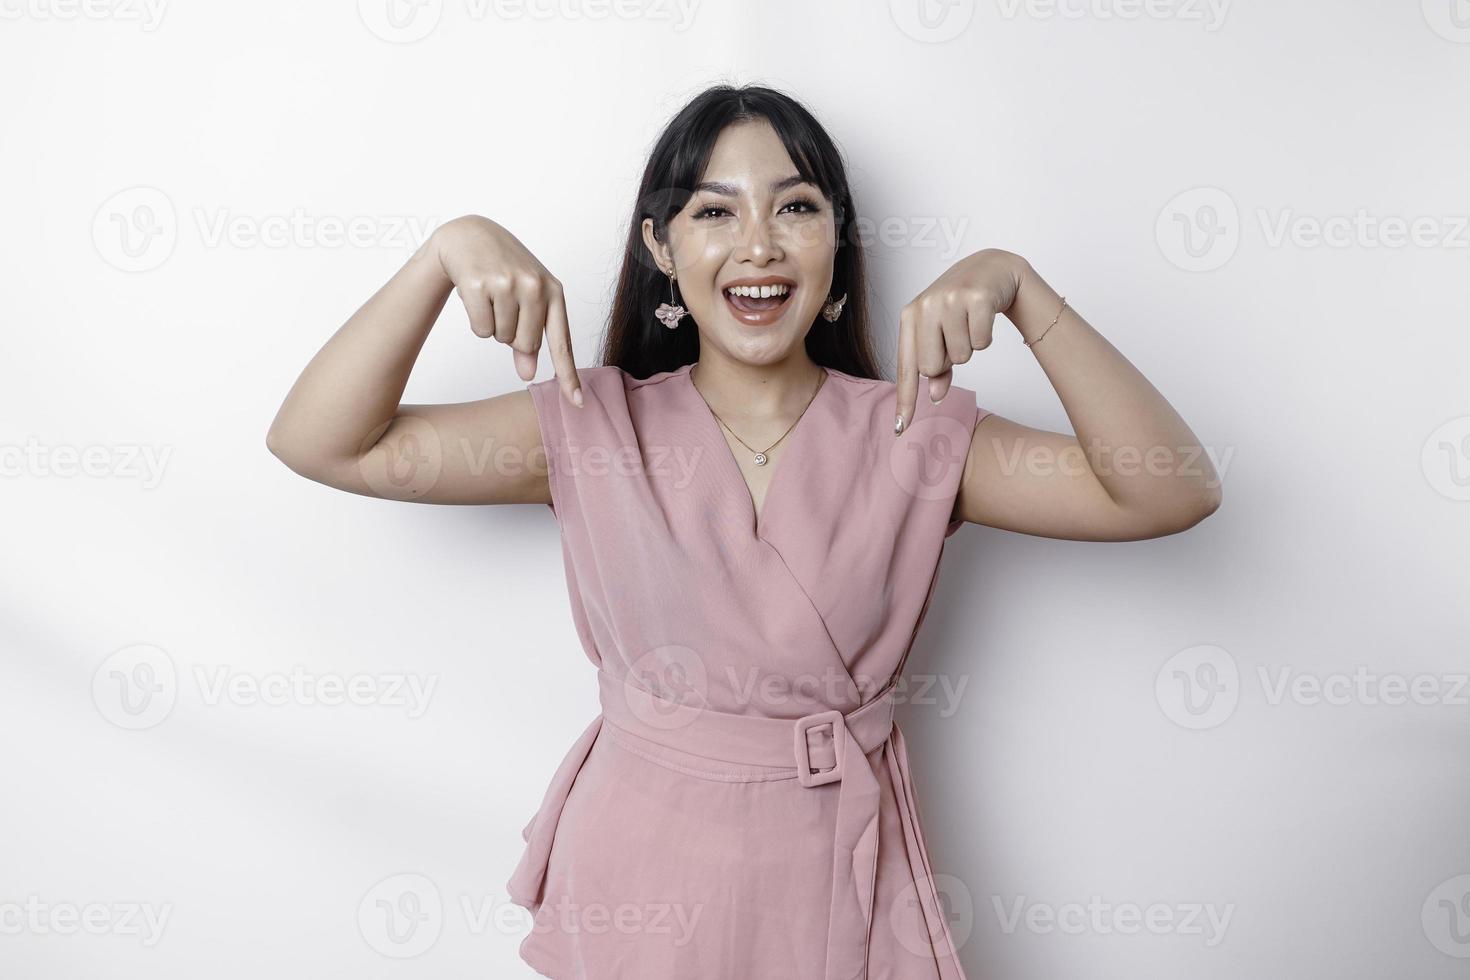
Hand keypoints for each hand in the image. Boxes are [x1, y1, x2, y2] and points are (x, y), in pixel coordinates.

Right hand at [430, 214, 581, 405]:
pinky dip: (476, 320)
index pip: (562, 342)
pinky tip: (475, 294)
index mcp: (553, 290)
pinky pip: (481, 329)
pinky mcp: (479, 285)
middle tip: (504, 306)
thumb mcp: (525, 298)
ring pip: (501, 339)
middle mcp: (534, 286)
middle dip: (511, 335)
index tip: (577, 403)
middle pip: (525, 345)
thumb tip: (528, 374)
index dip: (569, 375)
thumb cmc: (503, 269)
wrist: (469, 235)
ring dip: (492, 326)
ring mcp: (507, 284)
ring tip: (491, 296)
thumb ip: (530, 335)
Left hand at [895, 248, 1026, 433]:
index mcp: (910, 315)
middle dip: (949, 361)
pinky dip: (986, 336)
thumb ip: (937, 364)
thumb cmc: (962, 303)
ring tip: (969, 322)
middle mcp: (925, 306)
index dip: (905, 400)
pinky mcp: (976, 298)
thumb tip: (934, 395)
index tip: (900, 428)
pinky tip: (983, 316)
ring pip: (961, 357)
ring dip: (970, 346)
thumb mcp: (942, 331)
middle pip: (932, 367)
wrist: (992, 268)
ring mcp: (950, 300)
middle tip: (956, 335)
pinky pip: (981, 343)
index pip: (906, 367)